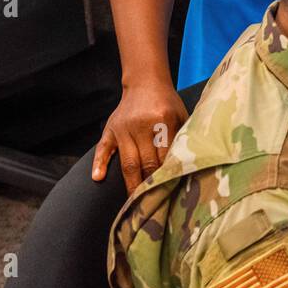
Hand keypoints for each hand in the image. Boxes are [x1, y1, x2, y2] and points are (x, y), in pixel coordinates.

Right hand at [92, 77, 188, 192]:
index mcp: (163, 120)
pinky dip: (99, 163)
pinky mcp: (110, 129)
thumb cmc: (168, 104)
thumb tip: (189, 167)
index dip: (168, 176)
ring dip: (131, 183)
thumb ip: (183, 138)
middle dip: (150, 185)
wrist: (146, 82)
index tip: (171, 194)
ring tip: (134, 202)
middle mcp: (141, 124)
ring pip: (127, 162)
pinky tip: (98, 178)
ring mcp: (123, 128)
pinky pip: (103, 149)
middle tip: (154, 205)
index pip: (165, 155)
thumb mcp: (181, 116)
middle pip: (146, 162)